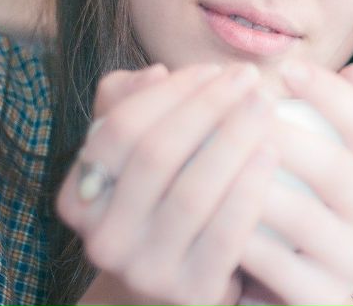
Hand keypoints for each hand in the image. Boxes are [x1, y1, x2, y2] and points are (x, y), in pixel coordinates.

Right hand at [57, 62, 279, 305]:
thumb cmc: (160, 203)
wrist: (173, 291)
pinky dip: (249, 187)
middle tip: (248, 77)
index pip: (119, 128)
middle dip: (207, 106)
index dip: (169, 93)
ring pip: (191, 192)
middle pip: (156, 155)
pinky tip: (272, 152)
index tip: (213, 68)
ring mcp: (145, 270)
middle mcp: (104, 238)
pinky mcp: (191, 292)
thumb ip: (130, 106)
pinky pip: (225, 234)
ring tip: (265, 105)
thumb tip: (156, 73)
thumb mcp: (134, 158)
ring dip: (233, 138)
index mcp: (80, 198)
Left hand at [237, 61, 352, 305]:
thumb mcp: (320, 154)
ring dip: (253, 182)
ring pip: (305, 217)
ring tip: (213, 154)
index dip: (331, 93)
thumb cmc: (297, 200)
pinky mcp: (327, 302)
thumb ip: (339, 115)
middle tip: (240, 109)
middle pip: (337, 168)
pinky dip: (244, 239)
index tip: (286, 68)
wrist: (280, 282)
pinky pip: (281, 268)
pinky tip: (207, 213)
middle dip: (285, 132)